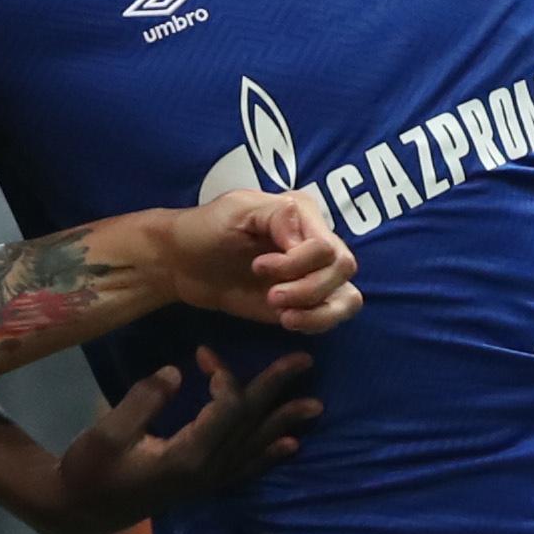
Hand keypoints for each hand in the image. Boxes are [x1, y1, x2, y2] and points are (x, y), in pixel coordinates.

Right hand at [39, 351, 320, 533]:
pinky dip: (269, 454)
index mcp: (188, 455)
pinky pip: (247, 468)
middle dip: (278, 391)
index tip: (203, 352)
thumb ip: (144, 399)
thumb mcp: (108, 432)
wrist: (80, 511)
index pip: (227, 408)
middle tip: (306, 360)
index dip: (223, 375)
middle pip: (252, 424)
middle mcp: (208, 470)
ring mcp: (209, 481)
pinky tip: (289, 446)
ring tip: (315, 406)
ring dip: (285, 422)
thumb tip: (176, 372)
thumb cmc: (90, 470)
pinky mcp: (203, 484)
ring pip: (256, 446)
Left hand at [153, 186, 360, 332]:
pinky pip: (333, 315)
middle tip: (272, 297)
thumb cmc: (207, 228)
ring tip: (283, 317)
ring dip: (318, 311)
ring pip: (349, 297)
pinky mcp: (306, 302)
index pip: (325, 247)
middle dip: (308, 289)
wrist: (184, 264)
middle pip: (343, 269)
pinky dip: (317, 323)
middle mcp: (317, 242)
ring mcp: (315, 274)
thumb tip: (302, 239)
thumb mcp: (236, 210)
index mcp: (303, 214)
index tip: (258, 266)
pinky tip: (288, 322)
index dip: (297, 263)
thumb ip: (275, 215)